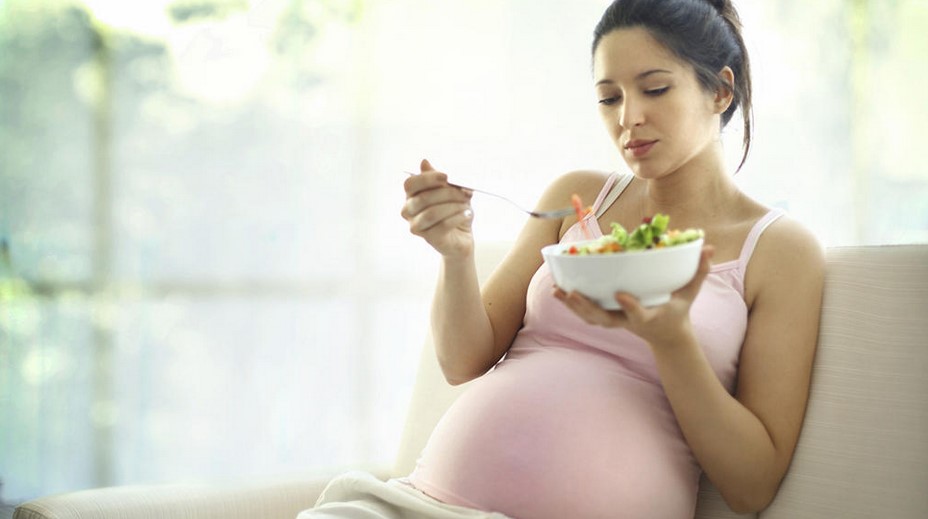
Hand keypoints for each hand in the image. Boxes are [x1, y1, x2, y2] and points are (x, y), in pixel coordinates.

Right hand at [401, 159, 474, 257]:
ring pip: (432, 213)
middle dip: (447, 193)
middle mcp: (409, 211)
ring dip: (453, 206)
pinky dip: (457, 217)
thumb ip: (440, 180)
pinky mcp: (429, 238)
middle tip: (465, 192)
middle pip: (423, 198)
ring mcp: (416, 226)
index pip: (410, 184)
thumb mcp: (451, 192)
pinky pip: (442, 226)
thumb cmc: (454, 212)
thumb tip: (424, 162)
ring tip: (467, 205)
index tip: (446, 176)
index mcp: (411, 196)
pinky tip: (467, 214)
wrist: (461, 237)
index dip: (427, 179)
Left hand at [553, 245, 714, 346]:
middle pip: (604, 319)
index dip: (630, 306)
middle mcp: (629, 322)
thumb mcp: (691, 293)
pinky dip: (571, 305)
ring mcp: (616, 322)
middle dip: (587, 308)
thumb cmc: (678, 309)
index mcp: (649, 316)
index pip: (639, 313)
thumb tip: (710, 247)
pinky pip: (586, 314)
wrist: (666, 334)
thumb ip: (699, 271)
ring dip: (573, 307)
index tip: (621, 295)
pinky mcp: (607, 319)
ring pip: (591, 318)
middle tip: (572, 293)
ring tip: (558, 291)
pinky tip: (558, 291)